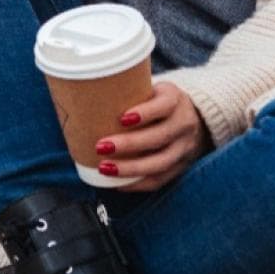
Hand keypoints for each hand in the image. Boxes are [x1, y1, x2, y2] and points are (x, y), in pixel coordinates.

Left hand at [94, 80, 212, 192]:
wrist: (193, 117)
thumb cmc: (157, 101)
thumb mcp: (150, 89)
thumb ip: (127, 91)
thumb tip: (81, 92)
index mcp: (175, 100)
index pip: (164, 105)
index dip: (145, 113)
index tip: (122, 118)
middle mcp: (184, 124)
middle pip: (160, 137)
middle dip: (130, 144)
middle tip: (101, 146)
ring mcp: (184, 148)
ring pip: (160, 162)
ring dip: (131, 168)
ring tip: (104, 168)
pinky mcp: (180, 167)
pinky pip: (160, 179)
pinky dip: (138, 184)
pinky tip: (117, 183)